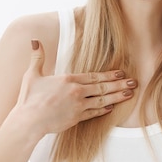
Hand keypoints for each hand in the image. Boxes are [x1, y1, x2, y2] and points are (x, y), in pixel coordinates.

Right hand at [13, 39, 136, 134]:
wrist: (28, 121)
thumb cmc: (29, 98)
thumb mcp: (32, 74)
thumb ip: (37, 57)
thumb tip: (35, 41)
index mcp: (68, 80)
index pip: (93, 76)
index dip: (108, 75)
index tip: (120, 73)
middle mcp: (76, 92)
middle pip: (102, 87)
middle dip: (119, 84)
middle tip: (133, 82)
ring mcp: (78, 106)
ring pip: (102, 100)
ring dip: (117, 97)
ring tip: (129, 94)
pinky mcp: (76, 118)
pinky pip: (94, 113)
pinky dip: (103, 110)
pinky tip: (111, 107)